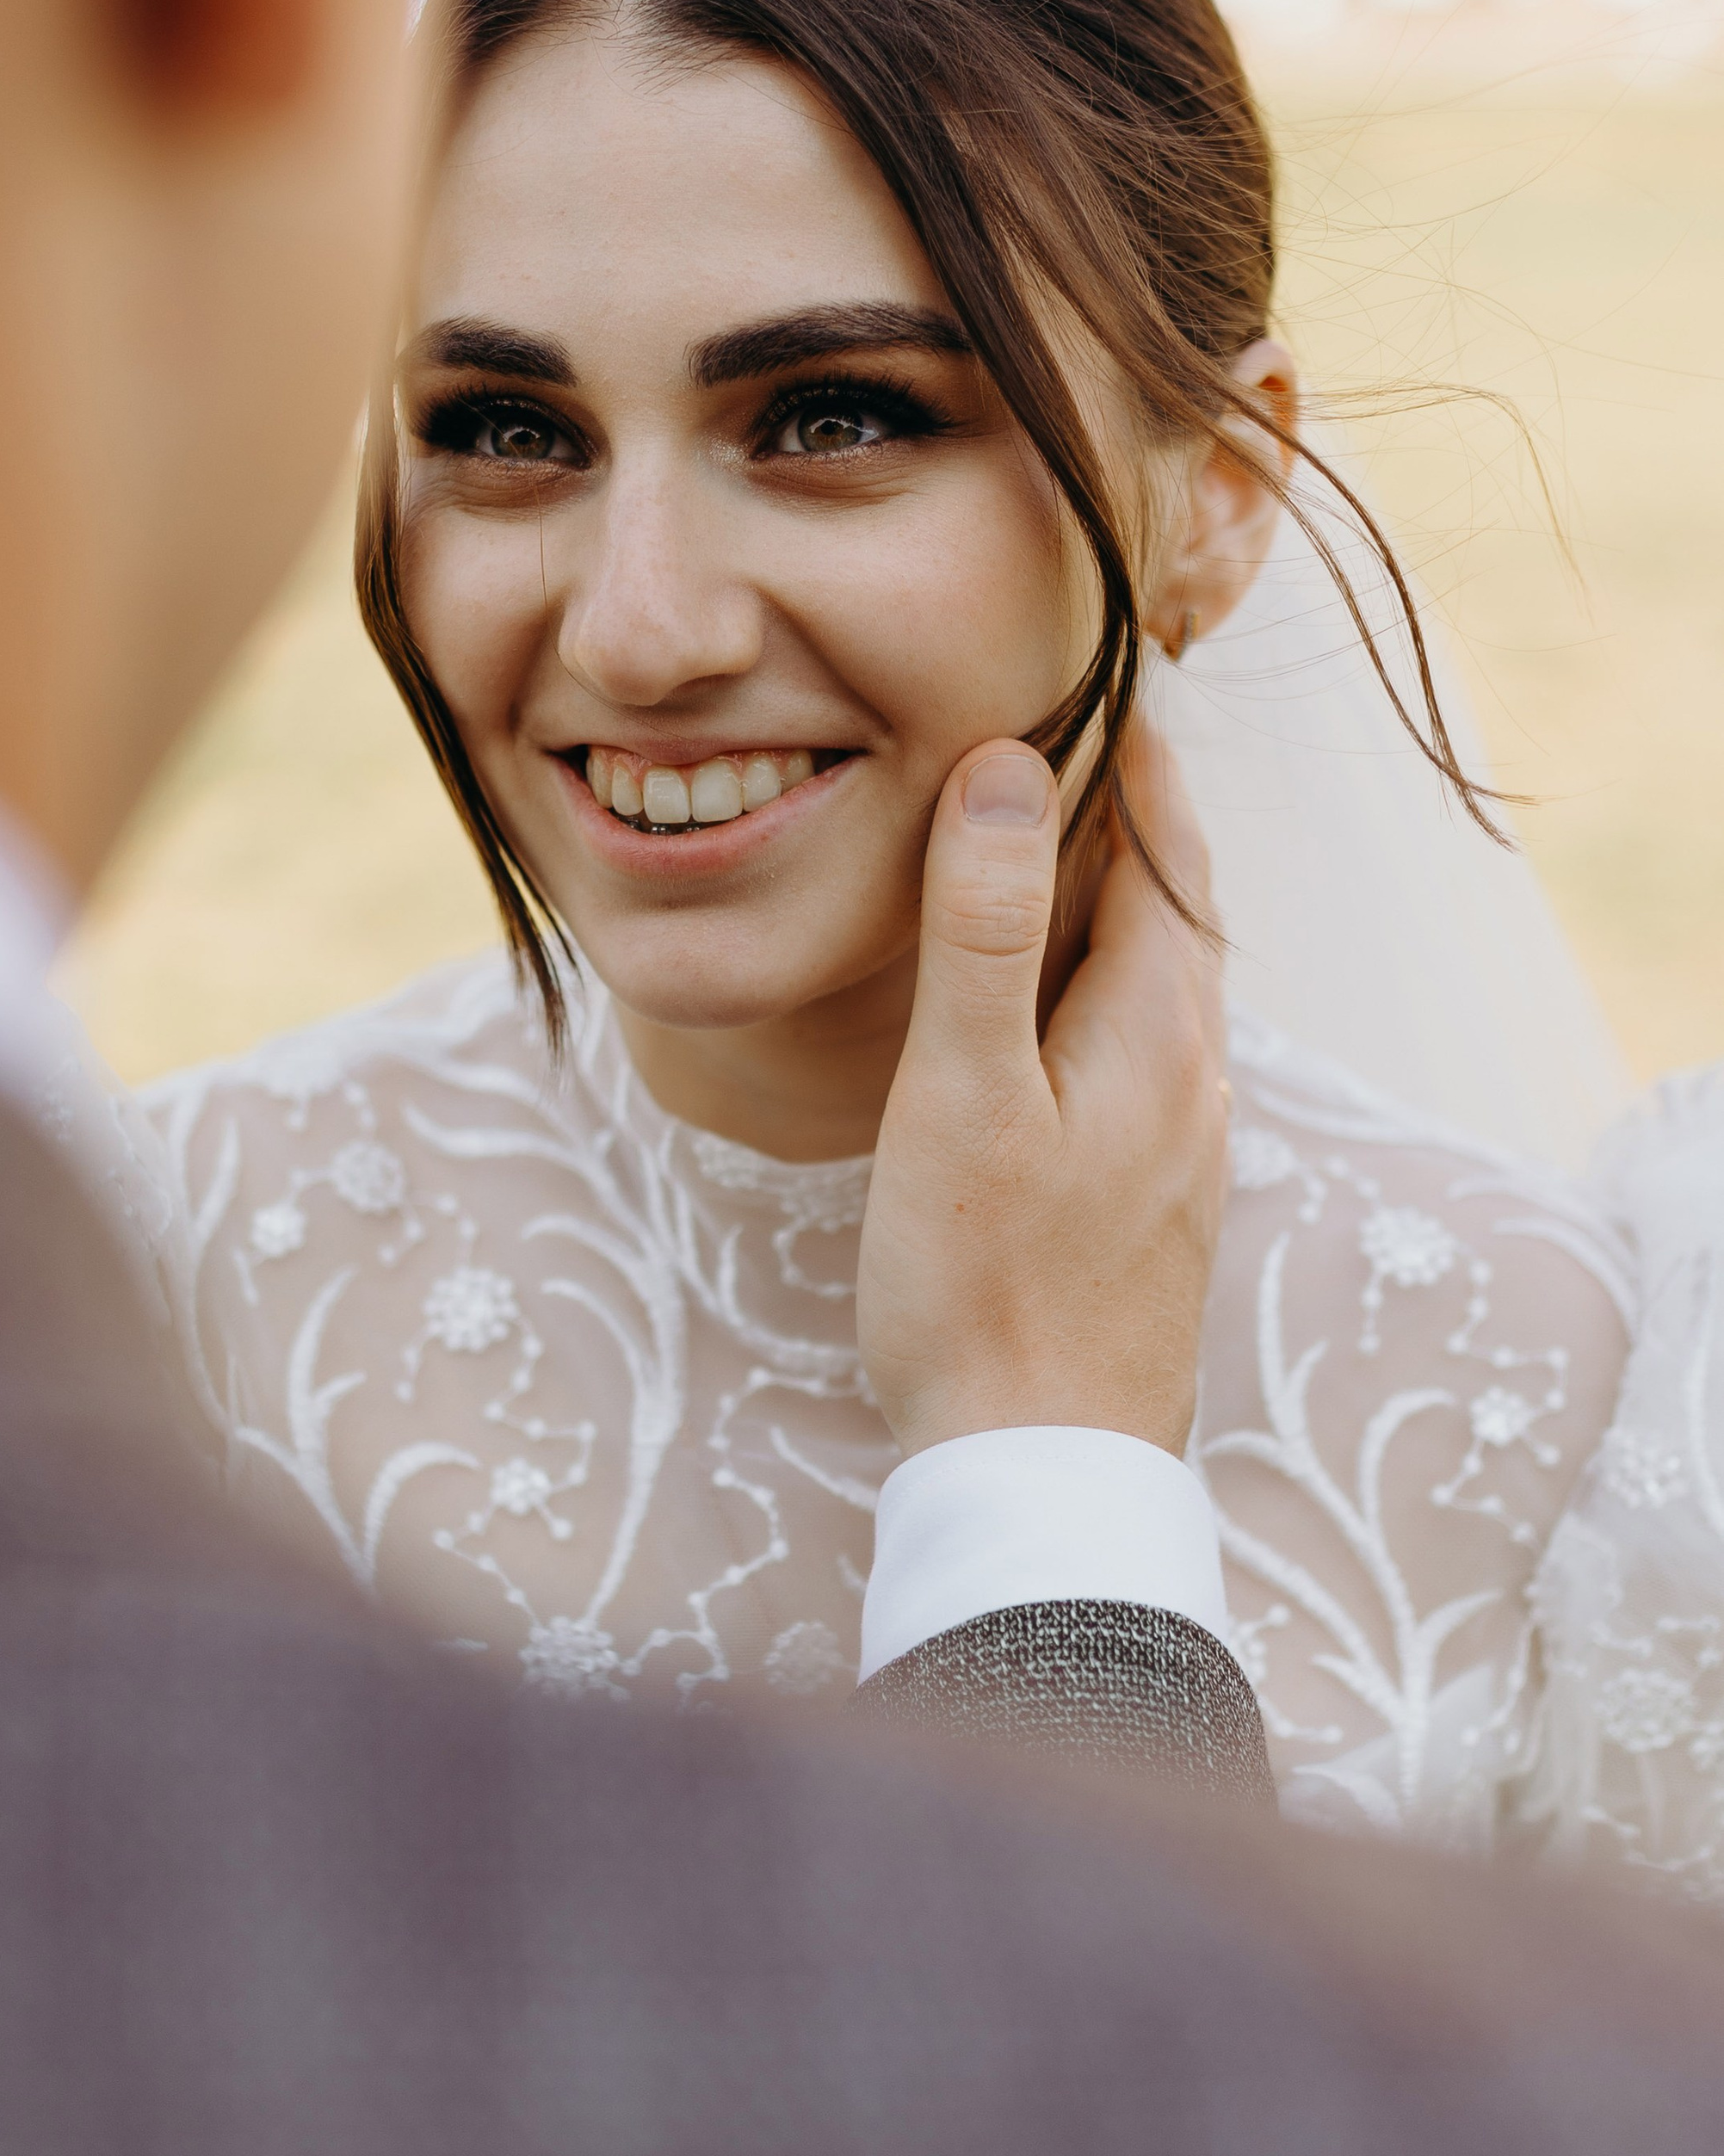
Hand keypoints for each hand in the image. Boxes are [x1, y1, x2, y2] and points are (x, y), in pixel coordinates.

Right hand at [854, 726, 1227, 1461]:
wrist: (1043, 1474)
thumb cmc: (982, 1288)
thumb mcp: (963, 1092)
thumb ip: (982, 929)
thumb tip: (1004, 769)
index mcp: (1158, 1033)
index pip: (1164, 853)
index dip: (1134, 761)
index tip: (1099, 681)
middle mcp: (1193, 1079)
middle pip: (1177, 912)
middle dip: (1134, 821)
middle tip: (1080, 740)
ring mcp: (1181, 1147)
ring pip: (1163, 985)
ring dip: (1121, 906)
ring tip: (1060, 853)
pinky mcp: (1152, 1202)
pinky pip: (1144, 1050)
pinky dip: (1106, 986)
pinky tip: (1054, 1014)